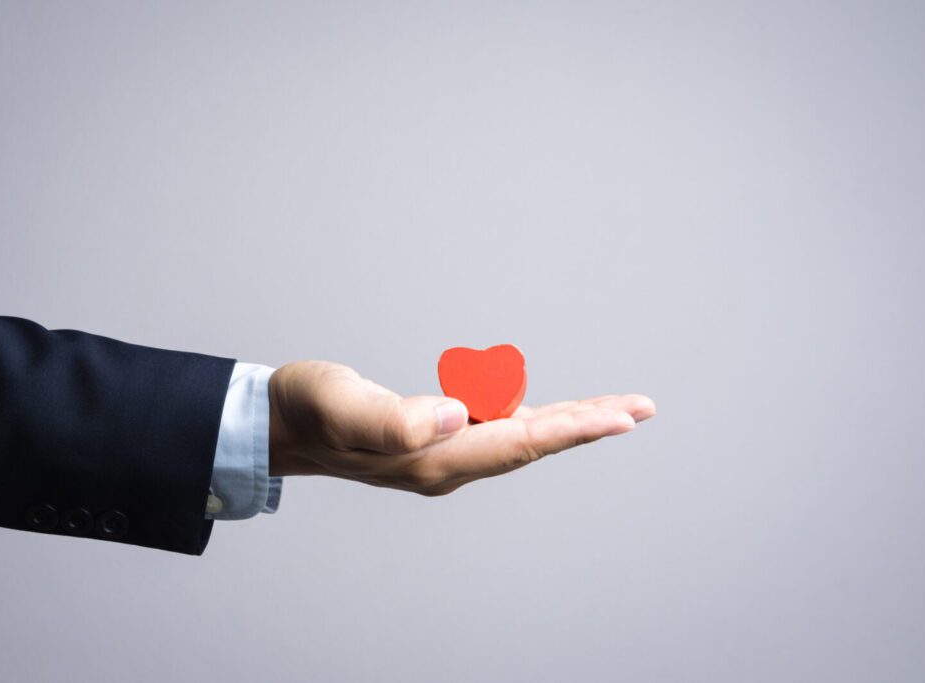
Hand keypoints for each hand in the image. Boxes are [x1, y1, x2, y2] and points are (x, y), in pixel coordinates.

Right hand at [268, 360, 655, 495]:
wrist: (283, 424)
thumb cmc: (309, 409)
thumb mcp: (341, 405)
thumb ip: (393, 417)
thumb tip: (455, 415)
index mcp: (430, 458)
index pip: (516, 442)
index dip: (570, 429)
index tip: (622, 418)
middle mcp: (446, 463)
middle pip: (531, 442)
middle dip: (588, 425)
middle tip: (642, 408)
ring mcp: (444, 455)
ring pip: (520, 436)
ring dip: (567, 420)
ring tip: (617, 407)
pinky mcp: (439, 439)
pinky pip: (501, 428)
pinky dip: (532, 415)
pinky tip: (549, 409)